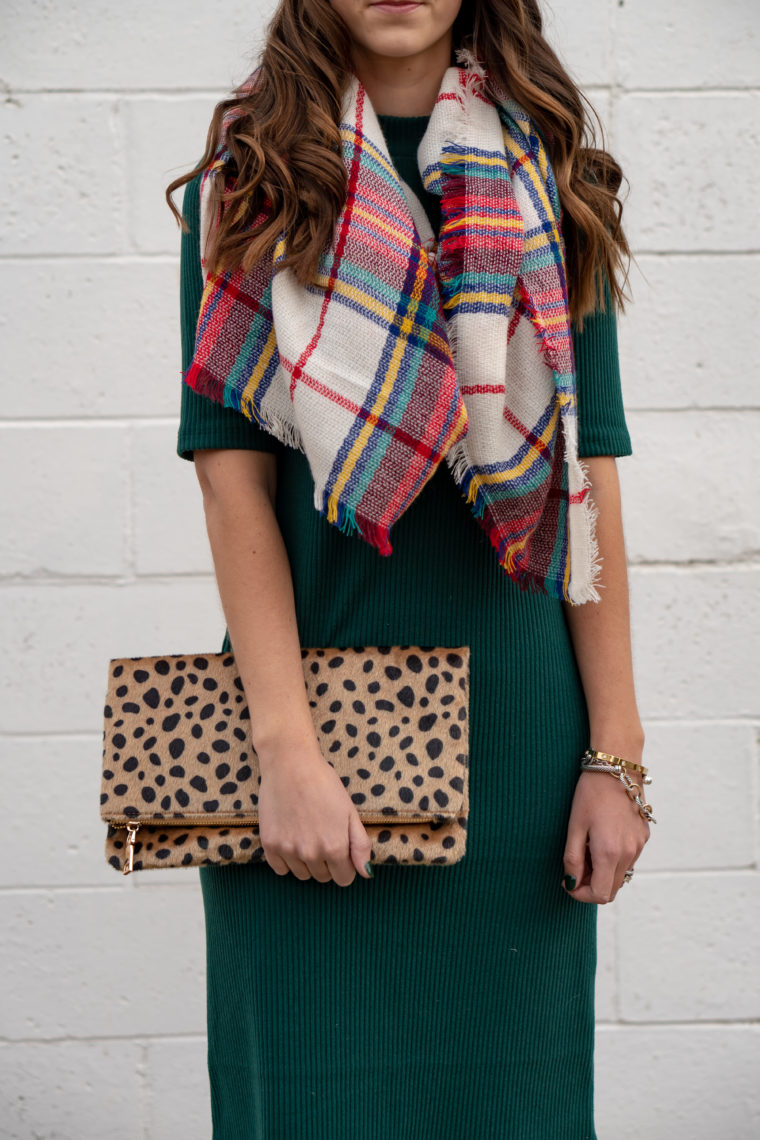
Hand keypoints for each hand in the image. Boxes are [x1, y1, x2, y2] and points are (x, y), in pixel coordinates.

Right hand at [256, 733, 373, 886]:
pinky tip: (291, 839)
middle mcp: (311, 854)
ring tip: (306, 834)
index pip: (344, 879)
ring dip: (307, 862)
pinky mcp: (269, 845)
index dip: (345, 865)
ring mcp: (288, 850)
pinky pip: (281, 869)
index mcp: (335, 847)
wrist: (290, 764)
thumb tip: (365, 873)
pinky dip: (287, 860)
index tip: (340, 848)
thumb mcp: (350, 811)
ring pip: (302, 875)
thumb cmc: (324, 784)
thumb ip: (360, 845)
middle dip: (326, 862)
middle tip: (322, 835)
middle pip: (323, 877)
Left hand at [562, 769, 649, 903]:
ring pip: (620, 875)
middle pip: (611, 889)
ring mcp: (639, 846)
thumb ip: (572, 859)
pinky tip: (601, 839)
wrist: (616, 767)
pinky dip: (614, 859)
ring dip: (602, 872)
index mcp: (610, 853)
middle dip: (590, 885)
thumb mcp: (574, 826)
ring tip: (587, 848)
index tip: (568, 882)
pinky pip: (629, 859)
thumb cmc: (590, 794)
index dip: (581, 894)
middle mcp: (629, 854)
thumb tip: (571, 883)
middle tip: (575, 867)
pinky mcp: (644, 836)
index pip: (600, 894)